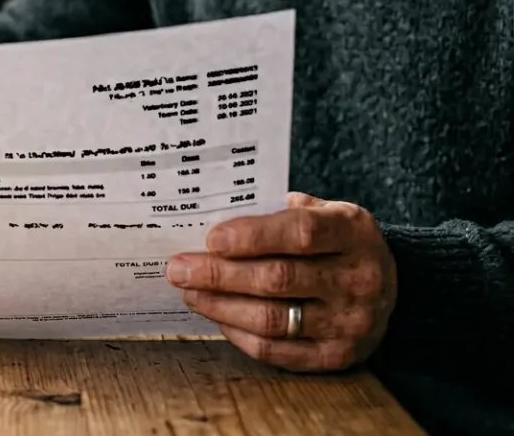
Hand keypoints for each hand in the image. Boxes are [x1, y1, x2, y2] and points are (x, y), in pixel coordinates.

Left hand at [167, 192, 396, 371]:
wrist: (390, 288)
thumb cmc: (335, 243)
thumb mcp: (323, 213)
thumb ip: (277, 211)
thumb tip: (215, 217)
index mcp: (354, 233)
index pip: (301, 233)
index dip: (253, 236)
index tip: (211, 238)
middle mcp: (359, 280)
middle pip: (278, 279)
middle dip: (219, 274)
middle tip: (178, 268)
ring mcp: (350, 323)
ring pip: (271, 318)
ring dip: (220, 305)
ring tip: (189, 291)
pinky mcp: (336, 356)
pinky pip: (275, 350)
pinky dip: (237, 333)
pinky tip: (215, 315)